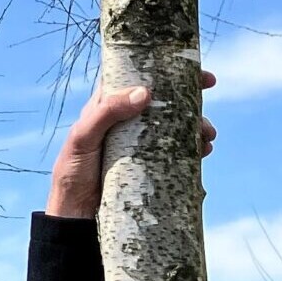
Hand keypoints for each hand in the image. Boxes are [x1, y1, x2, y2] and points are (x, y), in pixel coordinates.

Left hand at [46, 72, 217, 218]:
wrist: (75, 214)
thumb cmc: (72, 170)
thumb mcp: (83, 137)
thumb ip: (107, 112)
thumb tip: (144, 93)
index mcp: (108, 107)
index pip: (138, 78)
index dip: (164, 69)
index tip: (190, 66)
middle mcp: (127, 122)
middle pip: (163, 100)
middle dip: (189, 94)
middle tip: (209, 87)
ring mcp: (140, 143)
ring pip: (174, 125)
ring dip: (196, 124)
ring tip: (207, 132)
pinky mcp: (149, 165)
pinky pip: (176, 151)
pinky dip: (194, 148)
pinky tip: (203, 151)